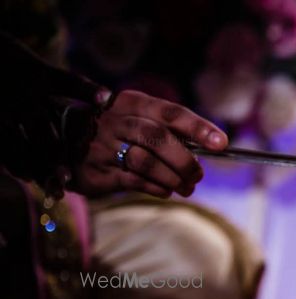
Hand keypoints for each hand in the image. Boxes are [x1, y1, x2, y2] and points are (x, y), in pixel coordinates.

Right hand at [72, 90, 227, 197]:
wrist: (64, 142)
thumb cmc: (116, 131)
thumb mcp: (137, 118)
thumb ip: (168, 129)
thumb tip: (210, 145)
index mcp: (131, 103)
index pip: (171, 112)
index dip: (199, 127)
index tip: (221, 143)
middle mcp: (115, 121)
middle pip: (159, 138)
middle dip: (185, 160)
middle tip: (198, 175)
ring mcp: (103, 146)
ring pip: (147, 162)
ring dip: (173, 178)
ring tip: (187, 188)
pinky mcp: (97, 171)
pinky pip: (135, 181)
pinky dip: (157, 187)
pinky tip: (166, 190)